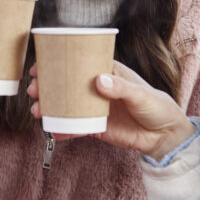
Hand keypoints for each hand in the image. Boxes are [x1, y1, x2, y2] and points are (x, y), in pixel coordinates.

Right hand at [27, 61, 194, 158]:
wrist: (165, 137)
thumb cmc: (158, 107)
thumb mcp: (141, 94)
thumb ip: (121, 88)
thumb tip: (99, 81)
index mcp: (108, 72)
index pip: (79, 63)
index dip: (58, 62)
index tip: (41, 66)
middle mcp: (97, 88)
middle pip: (66, 84)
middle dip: (47, 86)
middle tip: (34, 90)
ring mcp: (94, 108)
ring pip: (66, 105)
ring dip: (49, 107)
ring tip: (37, 111)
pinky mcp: (96, 127)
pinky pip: (75, 127)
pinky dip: (62, 129)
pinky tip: (52, 131)